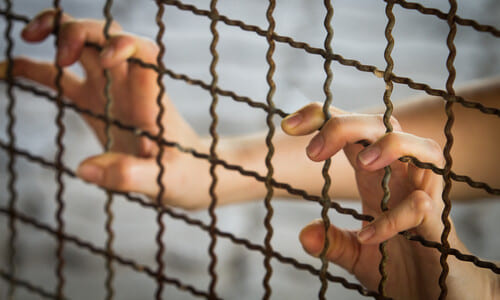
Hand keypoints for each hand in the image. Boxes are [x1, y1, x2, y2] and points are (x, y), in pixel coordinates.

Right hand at [1, 9, 211, 208]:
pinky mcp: (94, 103)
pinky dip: (33, 70)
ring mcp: (109, 91)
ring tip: (26, 38)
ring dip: (55, 33)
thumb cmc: (185, 176)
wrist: (189, 175)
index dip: (124, 43)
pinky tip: (4, 69)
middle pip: (106, 37)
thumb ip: (130, 176)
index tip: (108, 57)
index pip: (144, 52)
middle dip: (81, 32)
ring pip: (82, 47)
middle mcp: (129, 87)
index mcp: (150, 98)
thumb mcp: (164, 182)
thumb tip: (84, 169)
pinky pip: (60, 78)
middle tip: (60, 57)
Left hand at [281, 103, 495, 298]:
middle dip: (346, 127)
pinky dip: (393, 218)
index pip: (352, 133)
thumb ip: (333, 242)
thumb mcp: (357, 255)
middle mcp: (400, 178)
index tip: (288, 125)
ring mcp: (422, 195)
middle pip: (382, 127)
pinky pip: (419, 207)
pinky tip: (367, 236)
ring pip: (420, 147)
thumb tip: (305, 233)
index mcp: (375, 177)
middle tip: (312, 152)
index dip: (322, 119)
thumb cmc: (399, 267)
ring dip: (391, 146)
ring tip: (361, 163)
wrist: (433, 297)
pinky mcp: (437, 223)